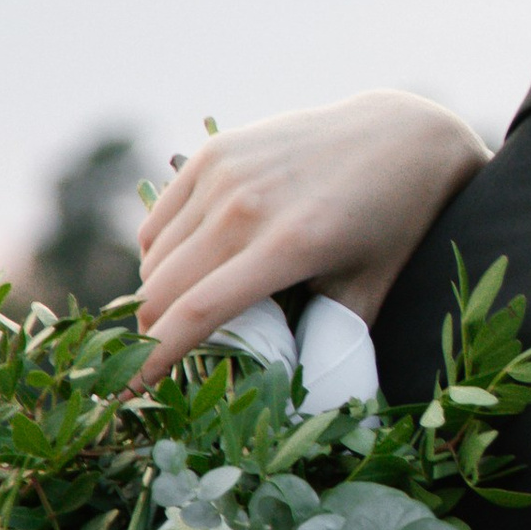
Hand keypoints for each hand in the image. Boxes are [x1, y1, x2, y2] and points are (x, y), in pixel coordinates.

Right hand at [135, 93, 488, 372]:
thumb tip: (296, 393)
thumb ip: (328, 339)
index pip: (197, 313)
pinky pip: (159, 219)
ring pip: (155, 256)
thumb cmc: (396, 222)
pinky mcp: (215, 151)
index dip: (156, 359)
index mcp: (288, 246)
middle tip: (164, 358)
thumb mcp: (372, 289)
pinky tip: (187, 267)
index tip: (128, 393)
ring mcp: (225, 173)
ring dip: (159, 294)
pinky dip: (159, 253)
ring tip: (186, 312)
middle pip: (164, 289)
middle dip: (154, 333)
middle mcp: (246, 206)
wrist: (403, 136)